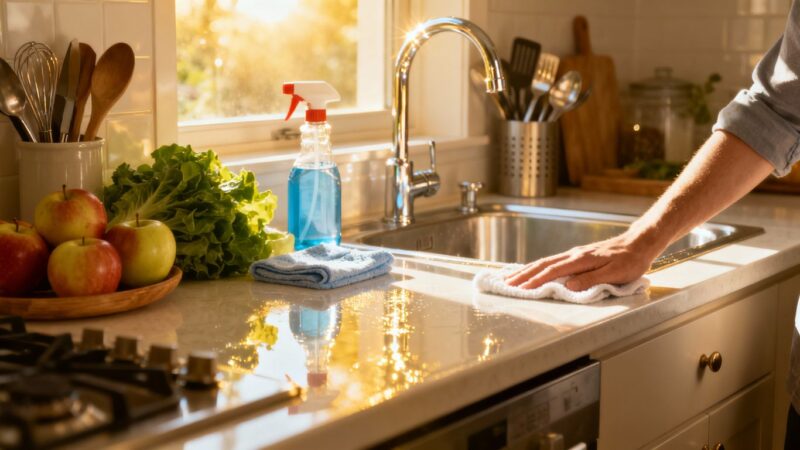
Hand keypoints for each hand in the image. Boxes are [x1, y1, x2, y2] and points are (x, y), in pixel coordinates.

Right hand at [504, 231, 661, 290]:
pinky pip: (552, 261)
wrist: (639, 242)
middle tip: (506, 283)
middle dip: (523, 275)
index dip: (536, 281)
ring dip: (527, 270)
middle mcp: (574, 255)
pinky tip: (533, 270)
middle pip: (542, 264)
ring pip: (545, 262)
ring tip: (512, 277)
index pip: (552, 271)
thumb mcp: (615, 273)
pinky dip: (537, 266)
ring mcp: (574, 254)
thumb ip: (592, 280)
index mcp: (581, 260)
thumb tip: (569, 285)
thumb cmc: (631, 260)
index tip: (521, 289)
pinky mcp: (577, 255)